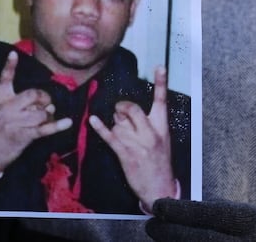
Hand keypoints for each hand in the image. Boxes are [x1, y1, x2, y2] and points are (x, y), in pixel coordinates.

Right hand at [0, 51, 71, 190]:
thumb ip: (14, 102)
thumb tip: (43, 102)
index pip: (4, 79)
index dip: (9, 66)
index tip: (14, 53)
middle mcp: (5, 108)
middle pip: (33, 95)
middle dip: (44, 98)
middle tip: (45, 104)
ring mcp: (13, 122)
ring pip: (41, 113)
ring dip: (47, 116)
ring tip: (44, 119)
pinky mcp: (21, 136)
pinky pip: (44, 129)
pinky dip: (57, 126)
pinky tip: (67, 122)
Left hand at [89, 66, 175, 211]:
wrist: (159, 188)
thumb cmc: (159, 162)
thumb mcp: (161, 140)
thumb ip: (147, 123)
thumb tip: (125, 110)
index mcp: (161, 127)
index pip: (161, 100)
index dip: (161, 82)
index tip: (159, 66)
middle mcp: (150, 132)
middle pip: (131, 108)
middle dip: (122, 107)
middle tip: (119, 111)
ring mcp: (137, 143)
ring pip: (118, 123)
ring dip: (116, 127)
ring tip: (125, 138)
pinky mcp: (125, 153)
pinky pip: (110, 136)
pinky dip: (100, 127)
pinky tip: (93, 120)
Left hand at [145, 198, 255, 241]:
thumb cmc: (250, 230)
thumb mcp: (239, 213)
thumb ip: (208, 211)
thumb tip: (170, 211)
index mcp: (247, 221)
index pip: (206, 215)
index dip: (178, 211)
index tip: (158, 206)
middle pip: (197, 240)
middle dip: (168, 232)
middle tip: (151, 225)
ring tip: (162, 237)